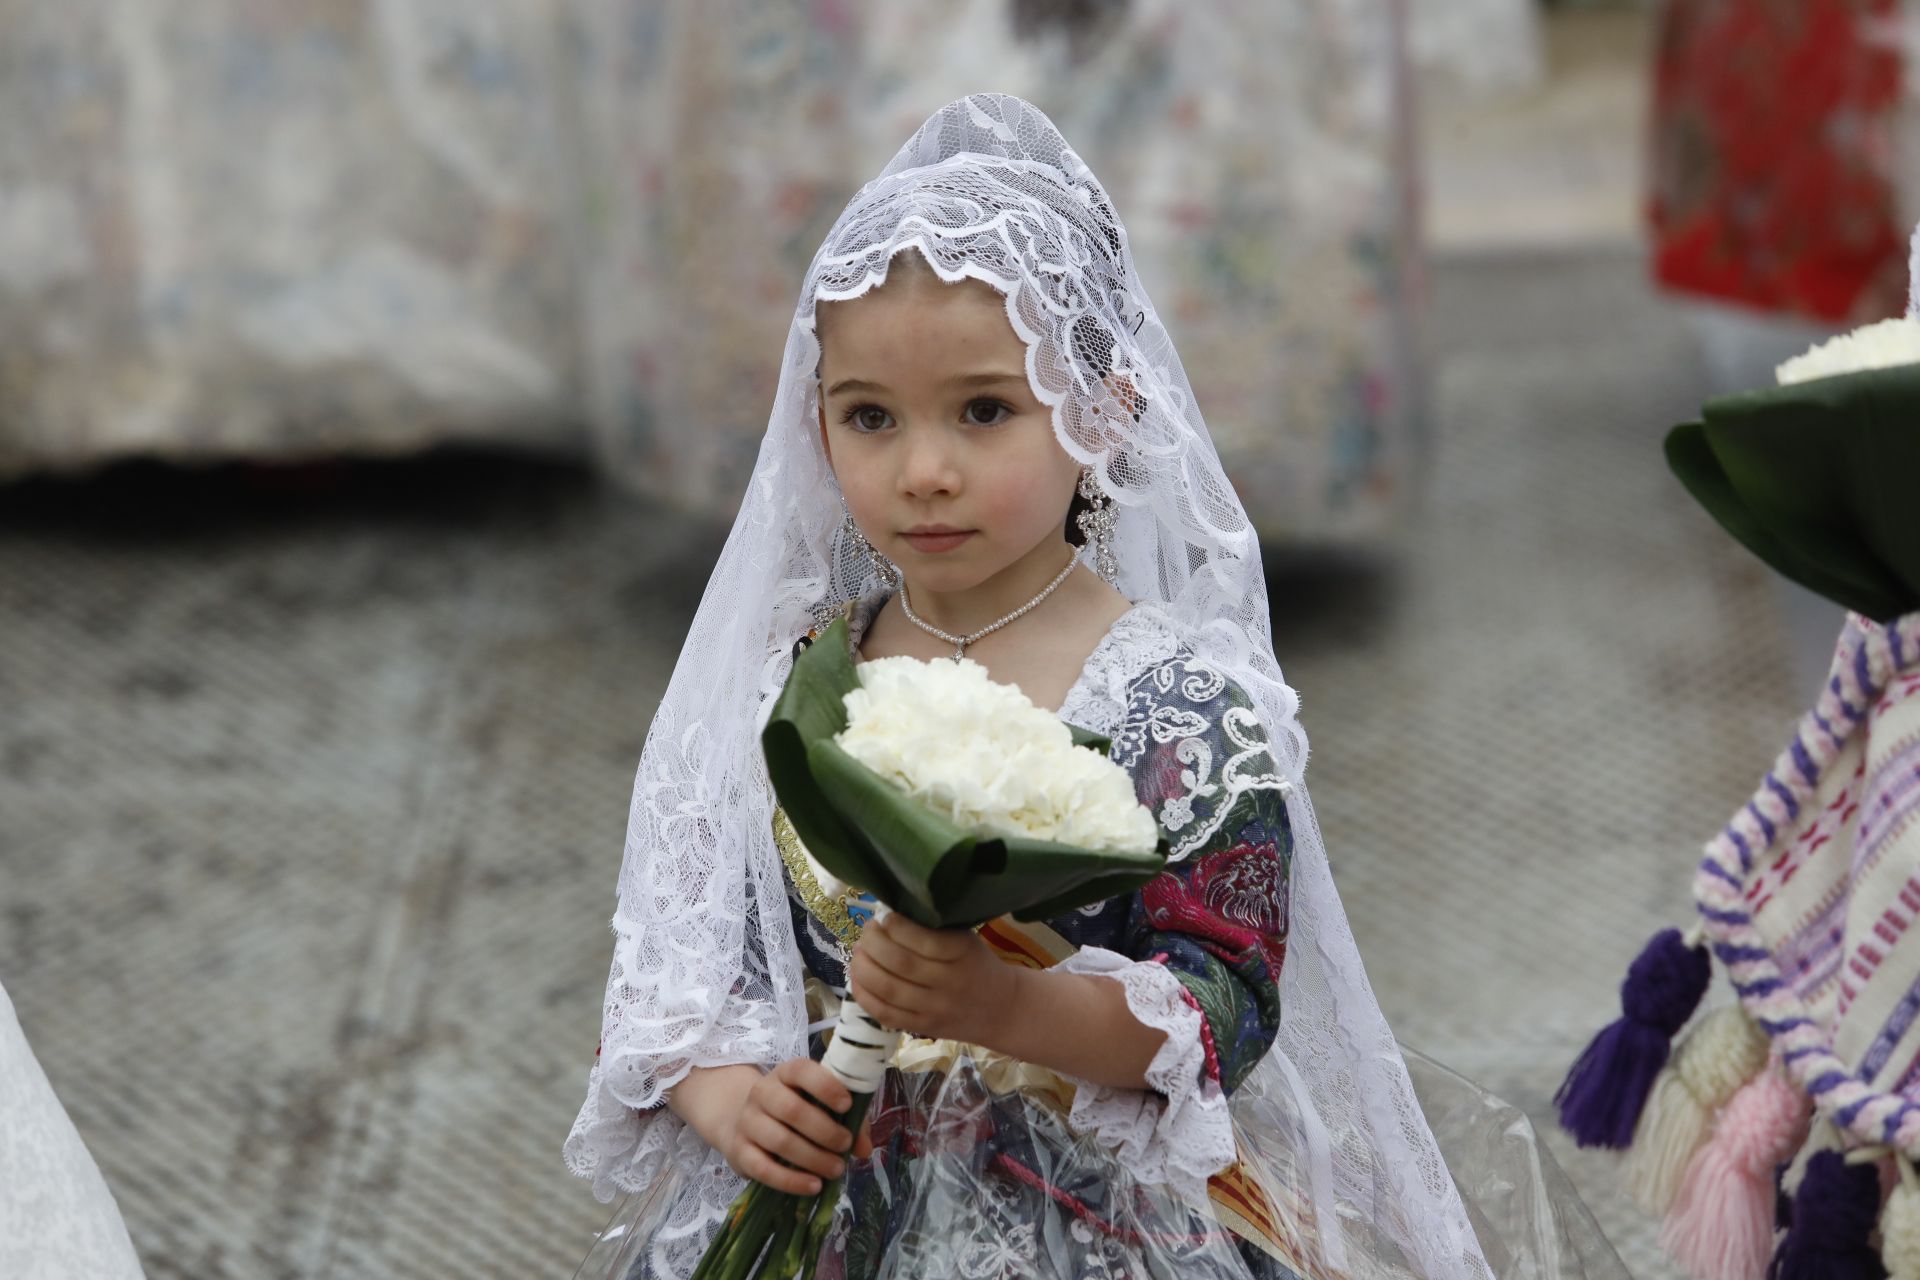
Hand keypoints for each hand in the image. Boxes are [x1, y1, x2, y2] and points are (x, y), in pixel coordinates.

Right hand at [718, 1059, 873, 1195]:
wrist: (741, 1122)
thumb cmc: (792, 1110)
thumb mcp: (818, 1103)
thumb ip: (848, 1120)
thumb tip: (865, 1148)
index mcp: (786, 1074)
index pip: (802, 1071)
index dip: (825, 1086)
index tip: (847, 1105)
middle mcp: (763, 1093)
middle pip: (792, 1110)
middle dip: (824, 1131)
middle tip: (845, 1145)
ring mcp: (748, 1123)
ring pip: (780, 1141)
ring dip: (813, 1158)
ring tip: (836, 1169)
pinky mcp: (739, 1153)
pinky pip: (764, 1169)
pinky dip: (792, 1181)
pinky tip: (814, 1186)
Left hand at [848, 912, 1017, 1045]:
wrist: (1002, 1010)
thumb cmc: (977, 965)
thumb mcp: (966, 940)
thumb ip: (932, 930)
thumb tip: (885, 916)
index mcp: (963, 952)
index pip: (923, 939)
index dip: (895, 925)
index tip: (885, 917)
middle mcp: (949, 982)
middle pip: (900, 962)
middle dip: (873, 943)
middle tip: (868, 932)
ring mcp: (935, 1008)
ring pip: (888, 988)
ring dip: (863, 967)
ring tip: (859, 952)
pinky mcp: (922, 1028)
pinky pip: (885, 1013)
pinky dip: (864, 995)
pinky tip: (857, 979)